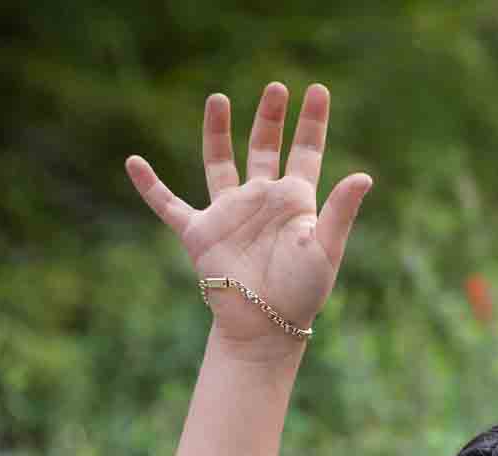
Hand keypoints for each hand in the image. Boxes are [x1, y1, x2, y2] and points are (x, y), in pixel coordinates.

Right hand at [126, 83, 372, 347]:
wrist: (265, 325)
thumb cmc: (302, 292)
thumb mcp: (325, 248)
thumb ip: (340, 211)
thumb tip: (364, 176)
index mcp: (295, 201)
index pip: (306, 152)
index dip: (312, 122)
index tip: (317, 90)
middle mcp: (261, 200)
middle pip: (264, 147)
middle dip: (270, 118)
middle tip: (276, 87)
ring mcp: (229, 213)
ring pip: (219, 162)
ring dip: (217, 132)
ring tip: (218, 98)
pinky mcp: (199, 232)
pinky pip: (168, 204)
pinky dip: (150, 186)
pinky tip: (133, 162)